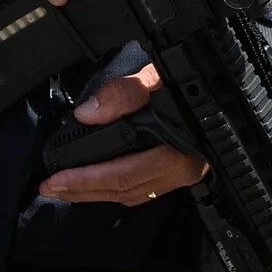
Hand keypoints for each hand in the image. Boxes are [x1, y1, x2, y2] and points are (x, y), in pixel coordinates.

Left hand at [38, 64, 208, 207]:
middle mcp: (181, 169)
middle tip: (50, 190)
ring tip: (67, 190)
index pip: (122, 174)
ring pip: (133, 195)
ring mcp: (182, 175)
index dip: (86, 181)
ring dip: (97, 194)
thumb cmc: (190, 82)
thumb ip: (123, 93)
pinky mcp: (180, 174)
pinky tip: (100, 185)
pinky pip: (144, 191)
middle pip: (124, 191)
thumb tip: (87, 113)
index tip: (56, 180)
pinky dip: (117, 191)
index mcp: (175, 149)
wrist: (221, 86)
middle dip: (83, 192)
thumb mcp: (156, 77)